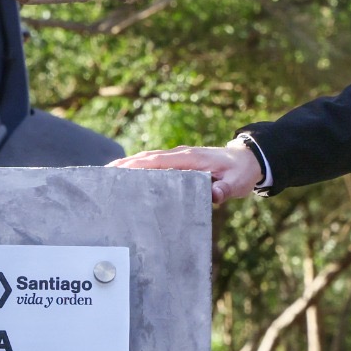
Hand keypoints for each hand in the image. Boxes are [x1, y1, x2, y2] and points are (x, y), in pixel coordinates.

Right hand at [110, 141, 266, 204]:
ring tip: (106, 176)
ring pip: (147, 158)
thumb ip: (224, 189)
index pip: (159, 160)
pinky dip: (138, 166)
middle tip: (102, 175)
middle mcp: (181, 154)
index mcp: (191, 159)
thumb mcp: (236, 183)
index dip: (138, 165)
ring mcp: (179, 156)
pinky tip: (126, 176)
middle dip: (124, 165)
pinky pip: (154, 162)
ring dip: (127, 165)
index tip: (118, 171)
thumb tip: (215, 195)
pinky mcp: (179, 161)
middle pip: (146, 157)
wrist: (248, 160)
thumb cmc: (240, 173)